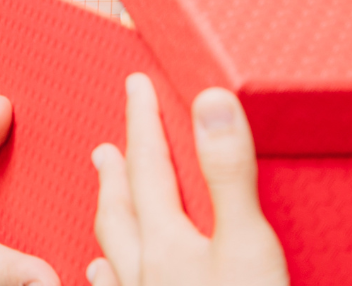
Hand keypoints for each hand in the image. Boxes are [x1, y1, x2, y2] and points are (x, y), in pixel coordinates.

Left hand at [88, 74, 287, 285]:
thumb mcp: (248, 244)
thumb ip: (228, 173)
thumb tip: (211, 102)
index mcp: (165, 240)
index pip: (148, 165)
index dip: (143, 121)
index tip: (136, 85)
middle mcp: (143, 270)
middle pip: (122, 208)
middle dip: (118, 171)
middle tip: (106, 148)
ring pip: (114, 251)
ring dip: (111, 218)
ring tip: (104, 200)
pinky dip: (108, 275)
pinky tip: (103, 273)